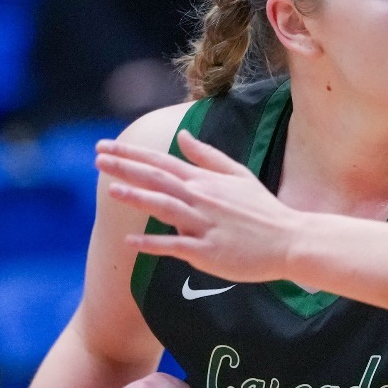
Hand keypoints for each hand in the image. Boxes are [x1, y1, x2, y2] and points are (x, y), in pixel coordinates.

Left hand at [95, 131, 301, 284]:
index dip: (131, 154)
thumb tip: (182, 136)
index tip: (105, 147)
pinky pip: (176, 246)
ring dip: (138, 198)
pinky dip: (153, 244)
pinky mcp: (208, 251)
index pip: (161, 161)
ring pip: (165, 207)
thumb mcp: (238, 174)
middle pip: (158, 180)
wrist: (289, 240)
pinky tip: (131, 242)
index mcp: (206, 181)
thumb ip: (207, 156)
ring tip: (111, 190)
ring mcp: (204, 225)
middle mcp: (202, 199)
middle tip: (97, 159)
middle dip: (125, 168)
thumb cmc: (263, 209)